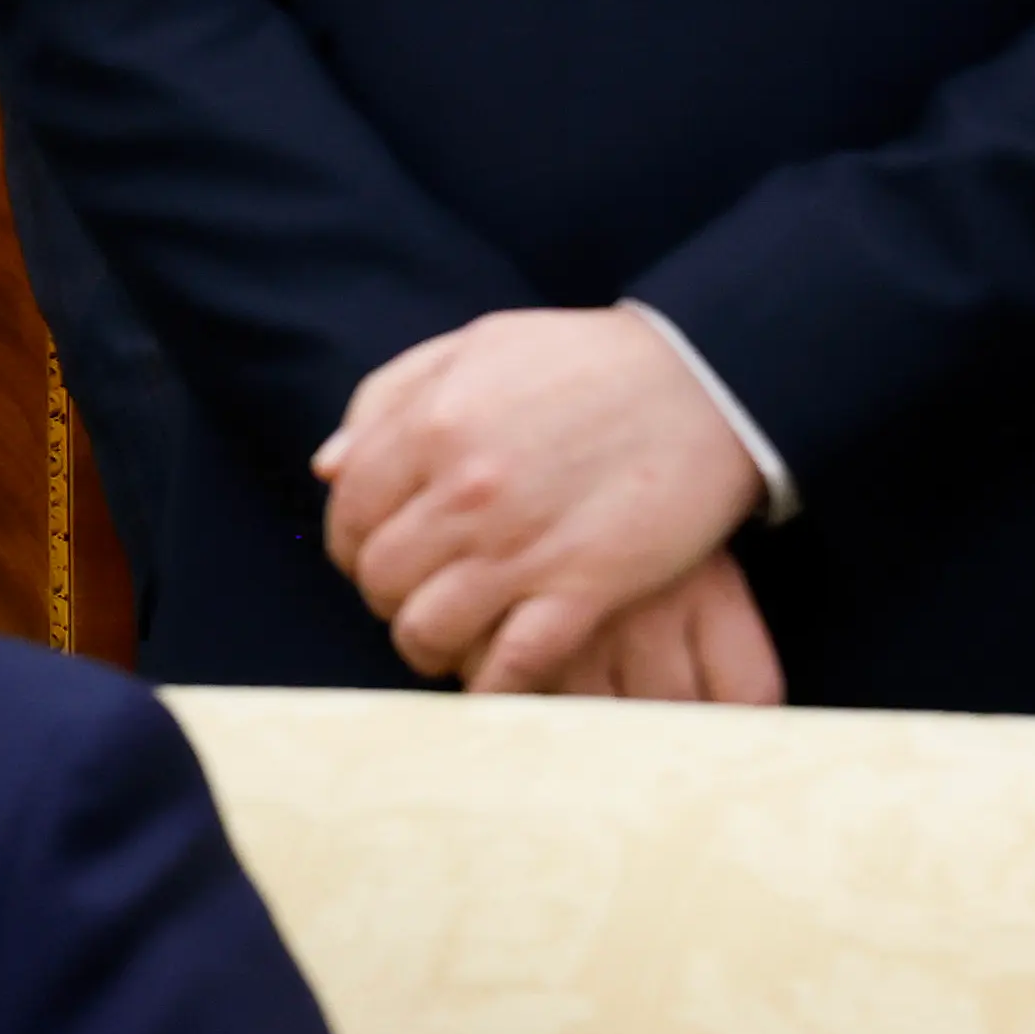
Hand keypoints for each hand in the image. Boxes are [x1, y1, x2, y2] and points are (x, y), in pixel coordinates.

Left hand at [316, 306, 765, 692]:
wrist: (706, 381)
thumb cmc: (587, 361)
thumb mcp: (476, 348)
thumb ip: (389, 399)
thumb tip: (328, 463)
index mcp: (430, 427)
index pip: (349, 513)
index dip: (352, 545)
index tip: (375, 555)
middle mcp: (464, 491)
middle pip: (380, 578)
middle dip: (386, 597)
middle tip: (413, 596)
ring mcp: (522, 544)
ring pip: (427, 629)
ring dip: (426, 645)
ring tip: (446, 639)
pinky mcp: (585, 586)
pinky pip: (512, 663)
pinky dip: (491, 685)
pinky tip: (493, 680)